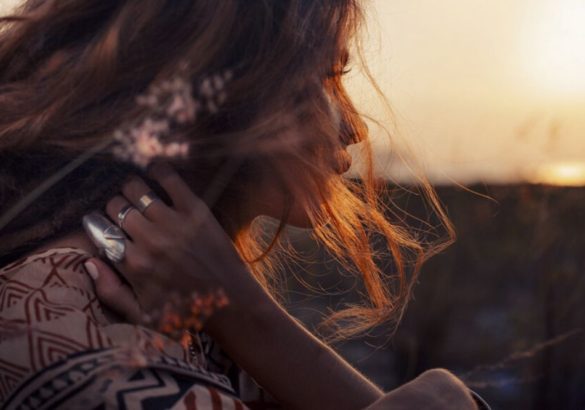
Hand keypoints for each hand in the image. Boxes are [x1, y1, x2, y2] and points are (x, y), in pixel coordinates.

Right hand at [84, 163, 256, 328]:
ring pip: (135, 189)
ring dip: (132, 190)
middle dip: (116, 209)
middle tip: (126, 215)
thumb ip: (109, 291)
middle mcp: (149, 240)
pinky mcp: (196, 211)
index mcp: (133, 265)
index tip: (106, 226)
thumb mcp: (141, 316)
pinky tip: (154, 171)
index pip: (99, 230)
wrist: (231, 303)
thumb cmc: (185, 313)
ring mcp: (173, 223)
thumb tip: (87, 261)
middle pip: (115, 206)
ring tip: (139, 196)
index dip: (99, 226)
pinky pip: (169, 178)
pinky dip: (158, 170)